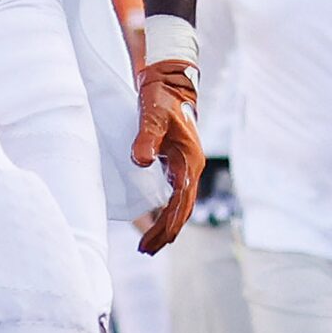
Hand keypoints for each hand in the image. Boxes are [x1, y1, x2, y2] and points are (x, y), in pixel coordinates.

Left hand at [133, 59, 202, 253]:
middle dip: (166, 232)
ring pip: (179, 203)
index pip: (181, 202)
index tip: (154, 241)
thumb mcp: (152, 117)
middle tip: (146, 251)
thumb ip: (146, 138)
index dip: (168, 224)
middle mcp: (190, 167)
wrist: (169, 81)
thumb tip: (141, 161)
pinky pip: (173, 193)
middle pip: (182, 209)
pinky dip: (165, 209)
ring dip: (166, 224)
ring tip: (149, 244)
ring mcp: (184, 165)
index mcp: (189, 161)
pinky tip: (154, 218)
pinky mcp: (175, 161)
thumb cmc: (161, 98)